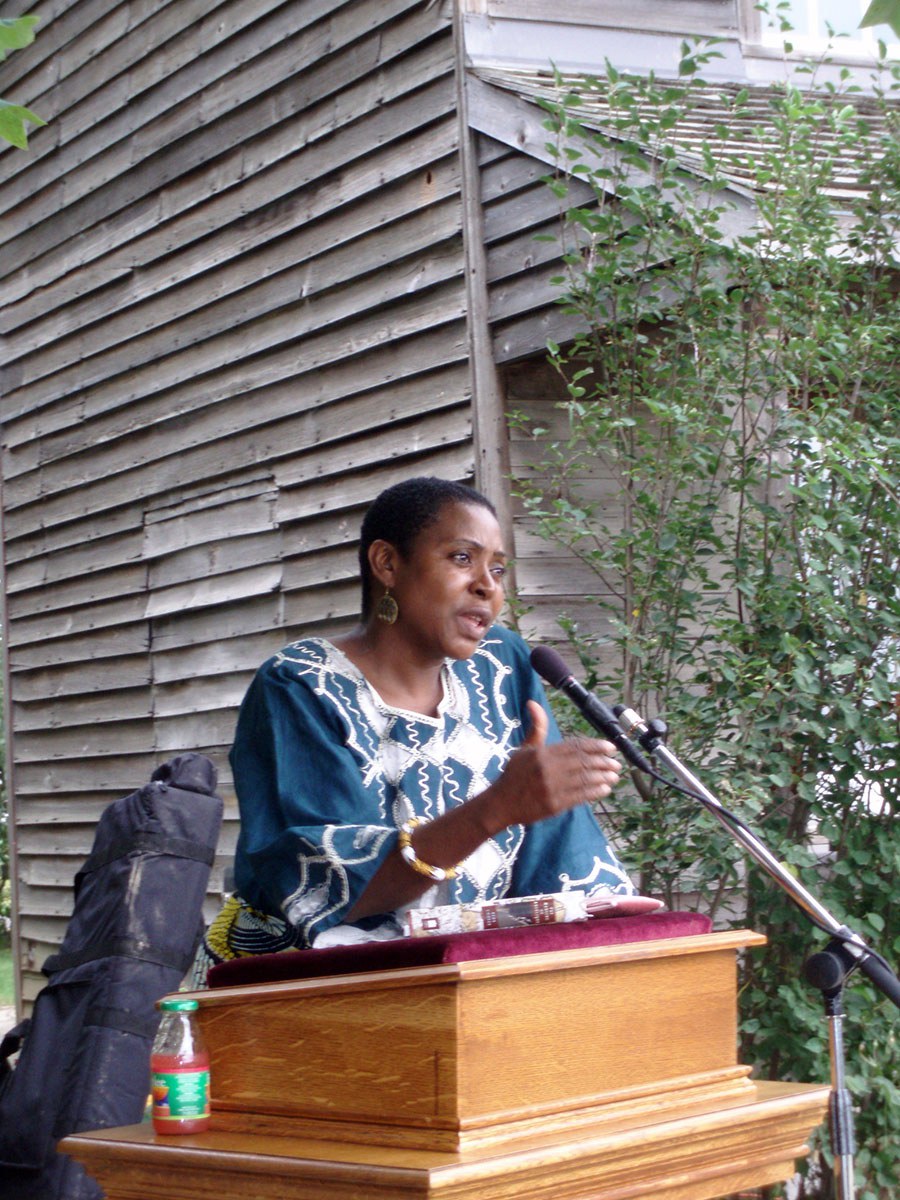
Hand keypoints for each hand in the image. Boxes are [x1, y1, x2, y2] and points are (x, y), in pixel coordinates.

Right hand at [486, 700, 621, 829]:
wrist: (500, 804)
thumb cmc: (514, 774)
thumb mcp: (523, 748)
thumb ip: (536, 727)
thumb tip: (533, 703)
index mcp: (542, 753)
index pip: (575, 746)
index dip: (596, 746)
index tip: (610, 747)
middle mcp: (548, 769)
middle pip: (583, 762)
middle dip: (603, 762)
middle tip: (617, 763)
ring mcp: (551, 788)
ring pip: (585, 779)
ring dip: (603, 777)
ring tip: (615, 776)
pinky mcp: (554, 805)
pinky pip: (580, 796)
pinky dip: (595, 792)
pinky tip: (604, 789)